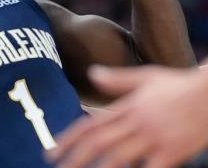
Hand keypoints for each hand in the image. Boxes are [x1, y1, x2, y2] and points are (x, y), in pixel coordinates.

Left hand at [46, 65, 207, 167]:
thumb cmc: (180, 85)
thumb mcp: (146, 77)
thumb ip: (117, 80)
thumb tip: (92, 73)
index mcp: (127, 108)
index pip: (90, 125)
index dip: (68, 139)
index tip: (52, 150)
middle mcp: (136, 123)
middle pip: (98, 143)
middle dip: (74, 158)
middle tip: (56, 167)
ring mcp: (154, 138)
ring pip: (118, 158)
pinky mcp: (172, 152)